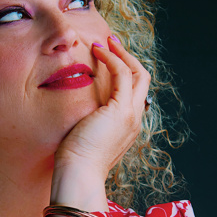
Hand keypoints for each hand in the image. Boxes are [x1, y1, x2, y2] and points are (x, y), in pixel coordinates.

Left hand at [50, 36, 150, 211]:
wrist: (78, 175)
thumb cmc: (74, 161)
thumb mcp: (83, 136)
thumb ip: (86, 122)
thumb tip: (75, 112)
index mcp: (127, 127)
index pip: (134, 93)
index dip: (124, 72)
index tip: (107, 58)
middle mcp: (134, 120)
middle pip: (142, 80)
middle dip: (128, 58)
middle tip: (111, 43)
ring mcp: (131, 115)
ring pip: (137, 74)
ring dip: (121, 54)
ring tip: (105, 41)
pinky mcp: (121, 110)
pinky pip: (122, 74)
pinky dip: (112, 59)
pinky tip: (98, 51)